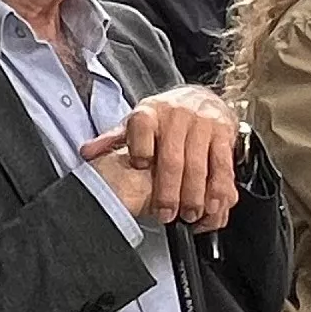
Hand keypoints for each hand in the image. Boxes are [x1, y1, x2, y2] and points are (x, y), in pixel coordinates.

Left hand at [84, 88, 242, 229]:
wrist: (203, 96)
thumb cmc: (165, 117)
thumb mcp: (136, 124)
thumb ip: (113, 140)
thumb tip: (87, 153)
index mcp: (149, 113)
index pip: (141, 128)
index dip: (140, 149)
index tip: (140, 167)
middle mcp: (176, 116)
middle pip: (172, 158)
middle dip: (169, 191)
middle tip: (165, 214)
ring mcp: (202, 124)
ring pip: (199, 165)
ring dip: (194, 196)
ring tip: (188, 215)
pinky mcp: (224, 134)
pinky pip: (223, 166)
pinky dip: (219, 190)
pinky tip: (212, 206)